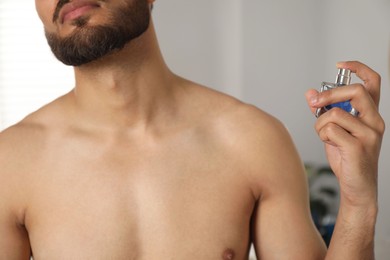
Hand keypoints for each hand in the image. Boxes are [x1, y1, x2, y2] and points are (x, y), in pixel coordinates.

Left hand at [305, 61, 384, 209]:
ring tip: (325, 135)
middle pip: (356, 91)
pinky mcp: (359, 147)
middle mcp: (375, 121)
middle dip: (330, 94)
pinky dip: (322, 135)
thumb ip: (323, 111)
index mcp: (370, 114)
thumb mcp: (333, 129)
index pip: (373, 82)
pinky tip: (329, 144)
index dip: (358, 68)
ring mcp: (369, 134)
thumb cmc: (346, 156)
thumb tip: (310, 93)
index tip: (340, 64)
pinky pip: (331, 130)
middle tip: (316, 102)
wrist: (357, 186)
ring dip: (320, 123)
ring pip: (335, 113)